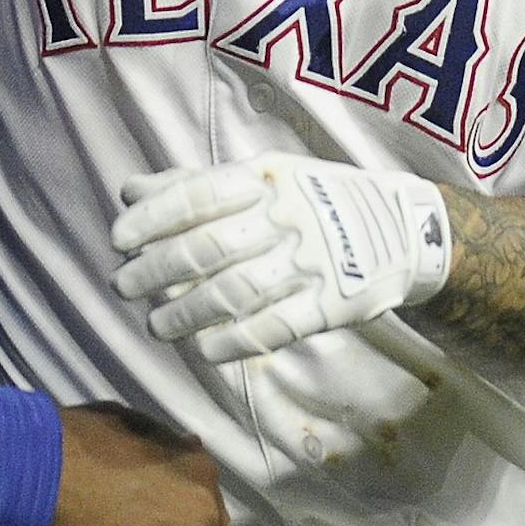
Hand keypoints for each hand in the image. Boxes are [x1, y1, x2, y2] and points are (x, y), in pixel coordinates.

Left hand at [112, 154, 453, 362]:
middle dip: (157, 270)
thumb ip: (196, 184)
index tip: (118, 239)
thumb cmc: (316, 200)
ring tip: (158, 325)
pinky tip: (204, 350)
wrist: (406, 230)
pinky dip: (233, 341)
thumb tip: (130, 190)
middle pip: (209, 247)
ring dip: (187, 312)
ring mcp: (312, 263)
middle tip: (124, 286)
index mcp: (267, 178)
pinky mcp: (332, 305)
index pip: (199, 194)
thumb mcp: (264, 176)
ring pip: (235, 291)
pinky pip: (274, 328)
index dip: (154, 217)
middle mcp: (287, 216)